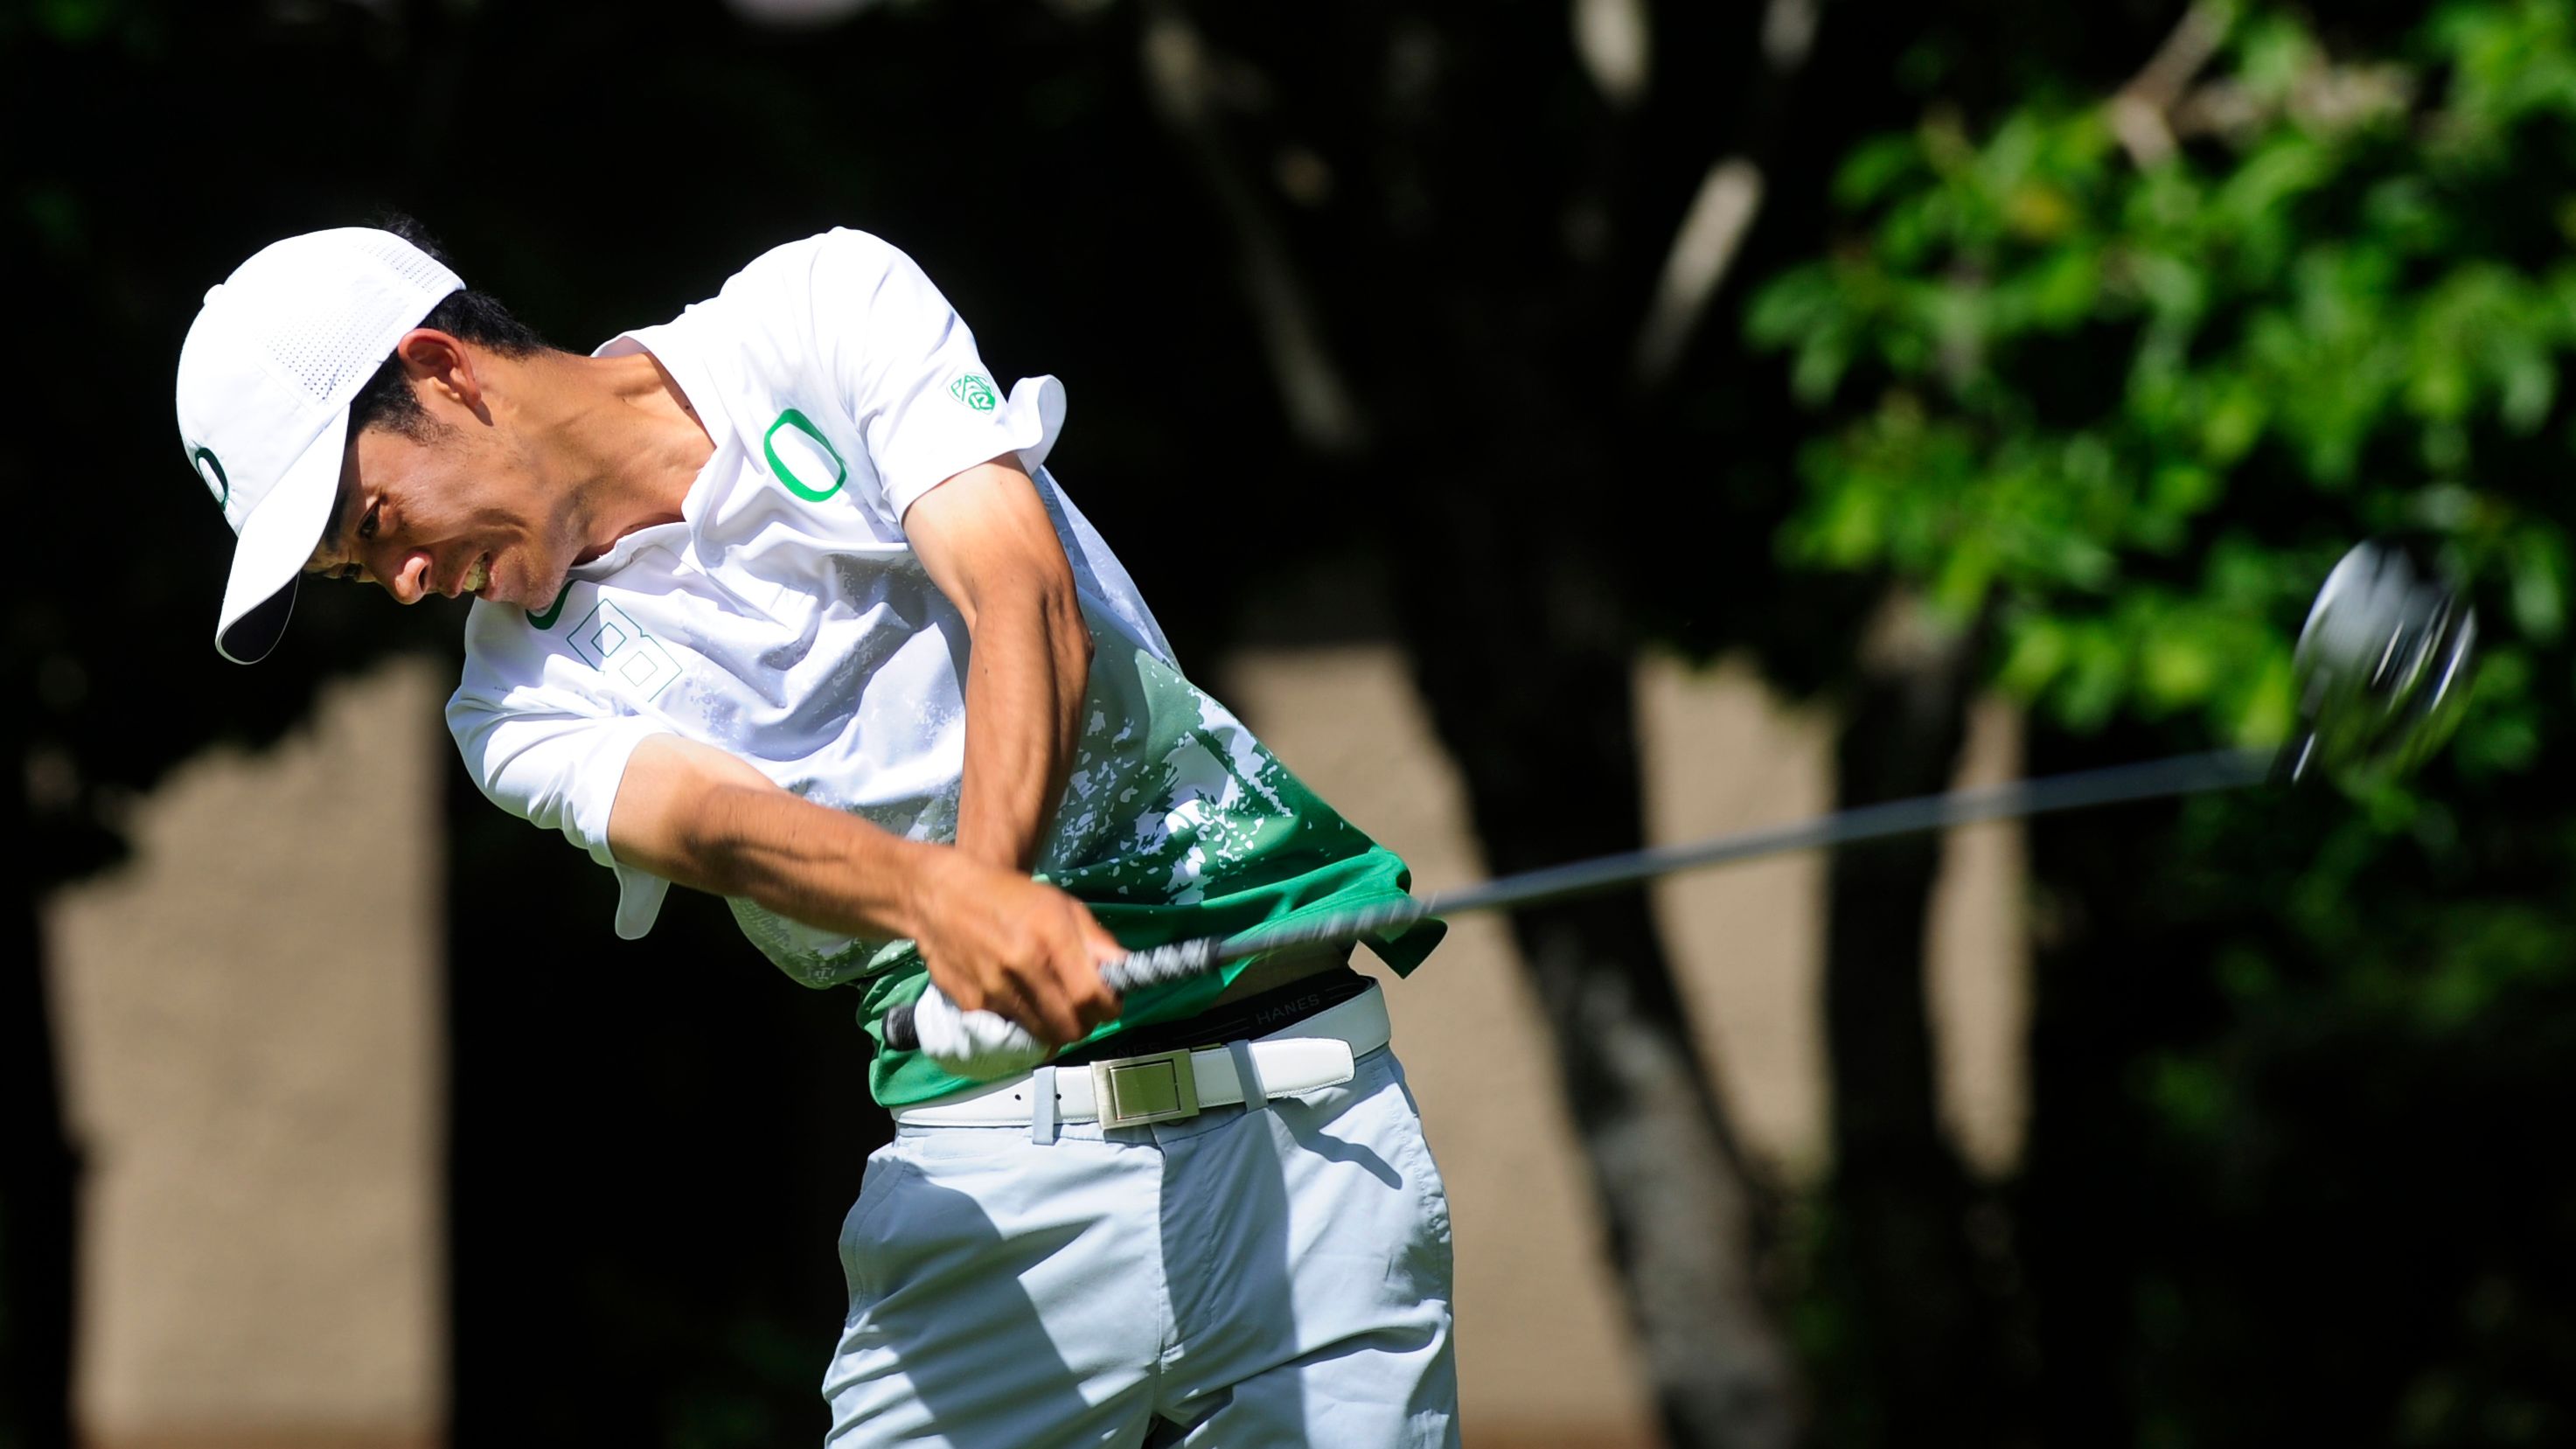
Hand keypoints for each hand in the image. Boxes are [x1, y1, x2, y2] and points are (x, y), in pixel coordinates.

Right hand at [907, 850, 1125, 1046]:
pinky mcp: (971, 1005)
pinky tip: (1020, 1001)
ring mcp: (994, 989)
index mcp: (1050, 936)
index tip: (1110, 1006)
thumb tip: (1125, 972)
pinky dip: (1023, 1025)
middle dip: (1085, 1024)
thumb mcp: (1060, 905)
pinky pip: (1011, 1031)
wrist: (941, 896)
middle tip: (1083, 1011)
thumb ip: (1096, 941)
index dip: (1108, 1009)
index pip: (1091, 995)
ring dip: (1055, 1028)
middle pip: (1070, 1025)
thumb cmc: (1008, 897)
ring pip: (1042, 1035)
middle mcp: (1022, 965)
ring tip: (1052, 1006)